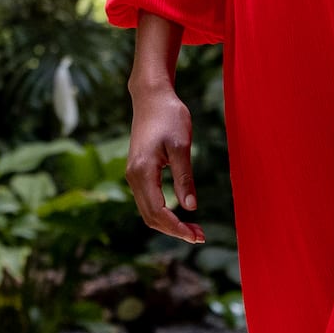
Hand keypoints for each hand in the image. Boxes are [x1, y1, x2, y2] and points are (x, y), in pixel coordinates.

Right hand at [126, 79, 204, 244]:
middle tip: (200, 235)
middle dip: (174, 230)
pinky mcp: (138, 171)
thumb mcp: (181, 145)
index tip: (197, 235)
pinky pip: (148, 201)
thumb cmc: (169, 116)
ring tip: (193, 228)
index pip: (158, 212)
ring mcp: (133, 174)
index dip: (177, 228)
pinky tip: (180, 212)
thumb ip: (184, 177)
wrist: (151, 96)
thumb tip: (191, 208)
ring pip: (148, 211)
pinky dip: (163, 212)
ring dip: (169, 223)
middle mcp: (133, 177)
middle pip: (151, 217)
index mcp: (142, 172)